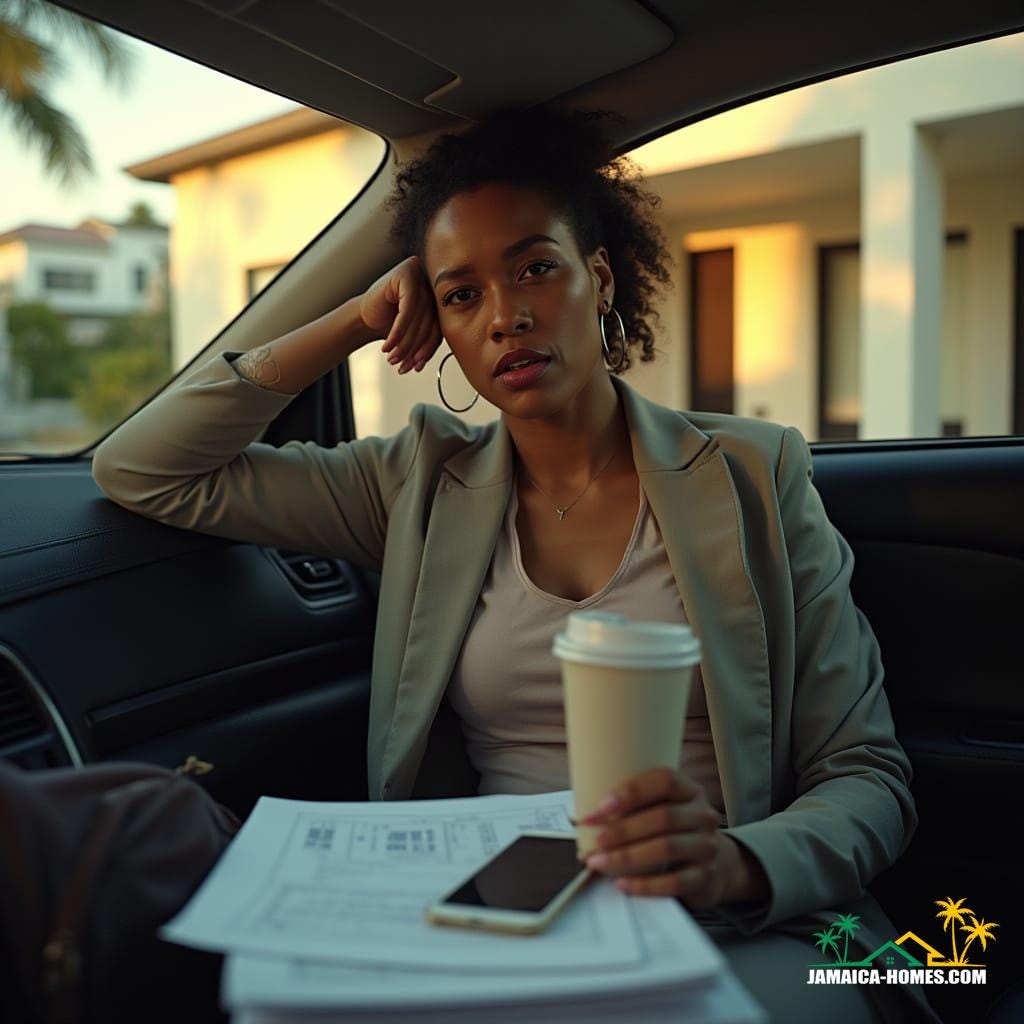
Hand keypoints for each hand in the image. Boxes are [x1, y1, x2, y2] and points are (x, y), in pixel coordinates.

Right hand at [359, 255, 444, 374]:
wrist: (365, 316)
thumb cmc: (390, 324)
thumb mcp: (415, 335)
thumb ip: (428, 341)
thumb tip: (427, 359)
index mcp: (440, 299)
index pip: (439, 328)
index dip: (428, 351)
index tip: (417, 367)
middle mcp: (432, 285)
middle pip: (428, 323)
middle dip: (413, 349)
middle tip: (402, 365)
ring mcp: (421, 275)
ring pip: (418, 318)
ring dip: (404, 343)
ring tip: (393, 358)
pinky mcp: (407, 273)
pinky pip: (407, 310)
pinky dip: (397, 331)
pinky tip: (389, 345)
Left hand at [577, 767, 733, 910]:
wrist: (712, 863)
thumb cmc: (673, 831)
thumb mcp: (661, 808)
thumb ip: (632, 807)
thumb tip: (580, 817)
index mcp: (688, 790)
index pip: (664, 781)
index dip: (631, 792)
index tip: (601, 806)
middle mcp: (702, 815)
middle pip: (662, 817)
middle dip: (622, 830)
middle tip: (594, 840)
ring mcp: (706, 846)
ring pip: (665, 848)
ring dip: (627, 857)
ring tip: (600, 862)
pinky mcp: (703, 876)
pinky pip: (673, 882)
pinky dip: (644, 884)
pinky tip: (623, 883)